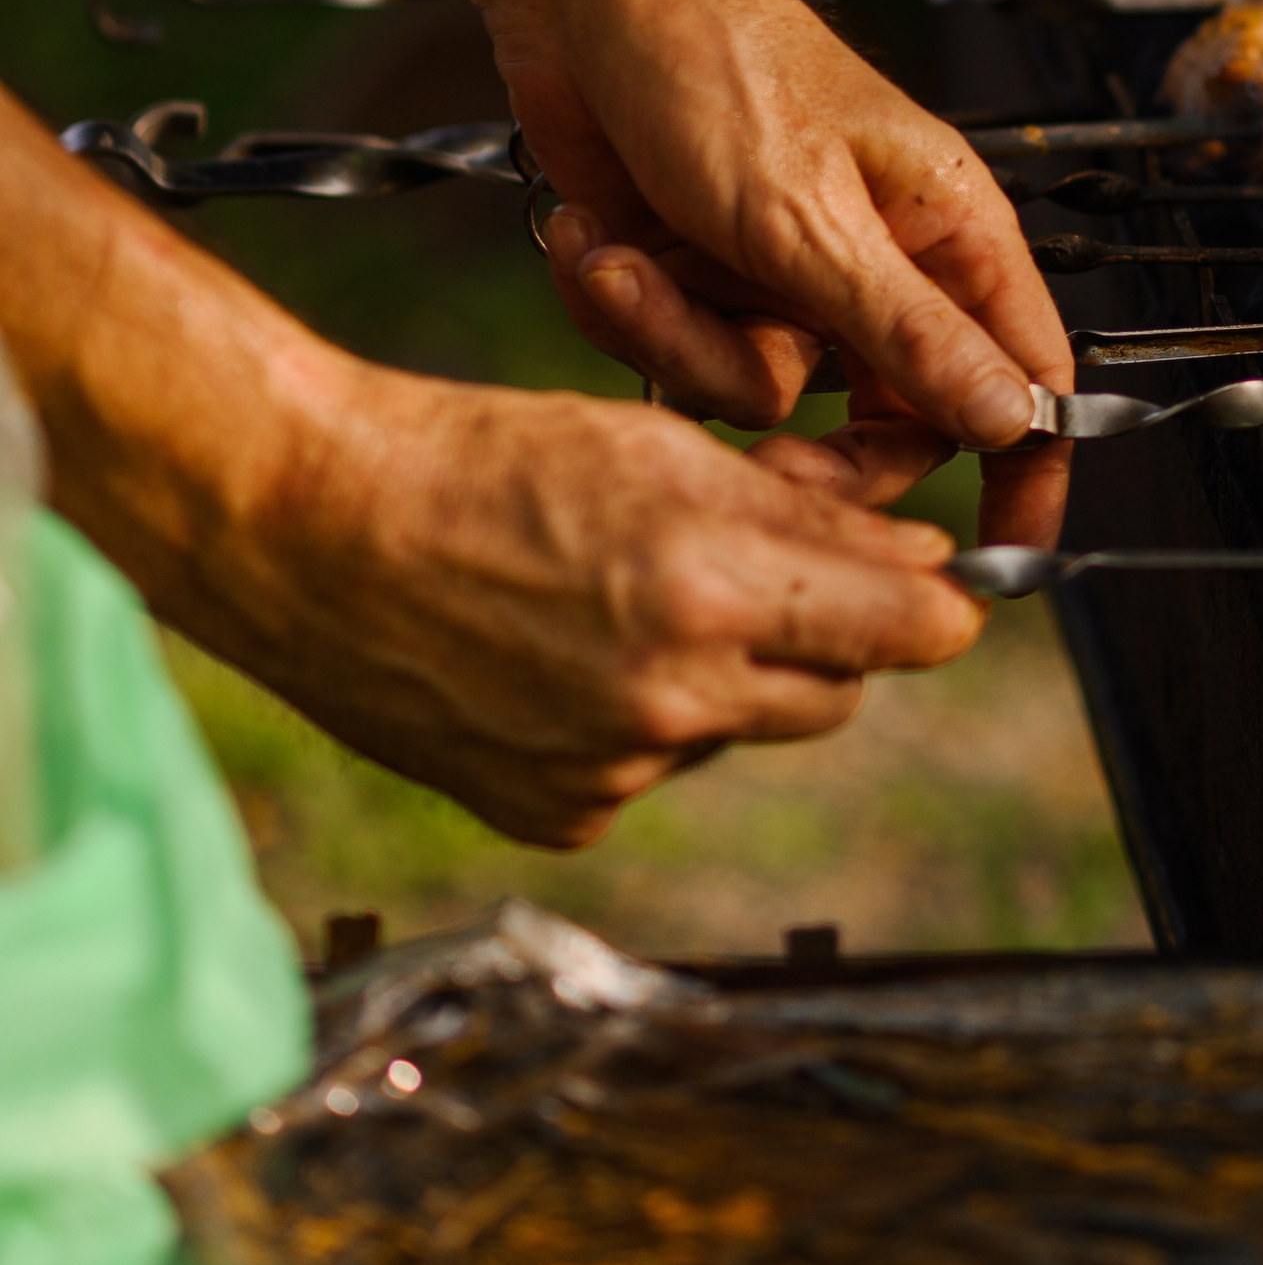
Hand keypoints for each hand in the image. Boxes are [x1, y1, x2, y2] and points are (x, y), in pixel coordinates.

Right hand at [220, 358, 980, 845]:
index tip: (945, 589)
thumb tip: (921, 557)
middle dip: (830, 635)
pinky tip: (568, 654)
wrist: (315, 532)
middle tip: (768, 571)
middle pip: (837, 693)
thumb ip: (805, 515)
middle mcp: (672, 700)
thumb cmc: (481, 459)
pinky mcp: (558, 816)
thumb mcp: (662, 449)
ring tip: (626, 595)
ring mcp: (612, 772)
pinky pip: (652, 772)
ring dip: (726, 675)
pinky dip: (638, 722)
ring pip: (738, 730)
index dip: (939, 605)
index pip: (911, 631)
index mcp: (710, 589)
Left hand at [502, 0, 1074, 540]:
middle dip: (806, 447)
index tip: (1004, 567)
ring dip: (676, 339)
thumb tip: (1013, 424)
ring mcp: (781, 272)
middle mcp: (874, 258)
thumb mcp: (806, 219)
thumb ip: (907, 334)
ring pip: (759, 394)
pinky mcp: (696, 275)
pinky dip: (623, 308)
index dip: (1024, 469)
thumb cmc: (710, 60)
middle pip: (885, 422)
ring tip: (626, 260)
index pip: (1024, 373)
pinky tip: (595, 236)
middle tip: (758, 466)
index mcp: (944, 228)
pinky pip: (675, 356)